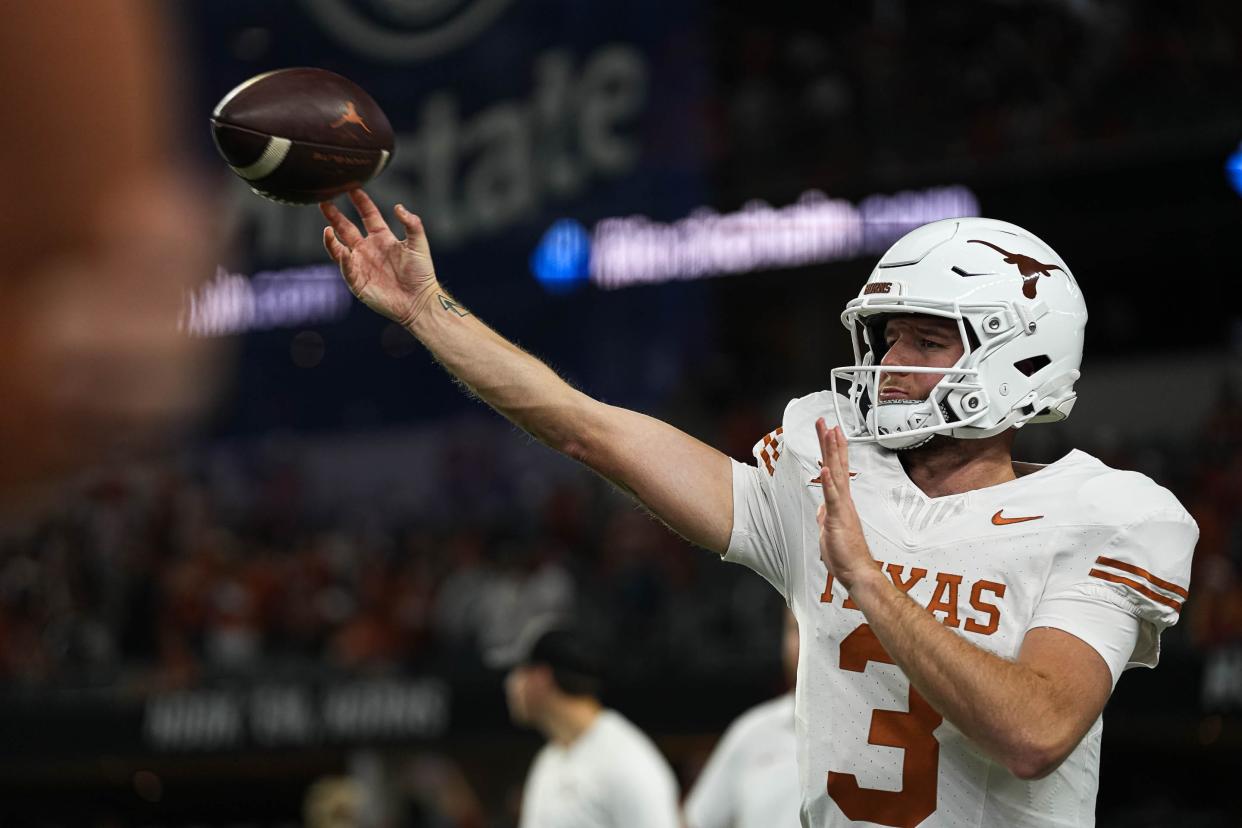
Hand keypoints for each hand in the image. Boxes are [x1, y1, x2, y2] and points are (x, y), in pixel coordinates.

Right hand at [320, 189, 438, 326]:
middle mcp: (368, 248)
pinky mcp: (357, 281)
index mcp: (383, 237)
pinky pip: (345, 267)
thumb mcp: (419, 244)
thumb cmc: (421, 273)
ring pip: (339, 247)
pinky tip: (341, 250)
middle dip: (335, 215)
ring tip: (327, 227)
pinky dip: (342, 258)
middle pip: (346, 228)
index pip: (368, 214)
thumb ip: (412, 224)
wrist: (418, 301)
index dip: (360, 201)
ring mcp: (361, 264)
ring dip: (331, 238)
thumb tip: (398, 206)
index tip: (352, 187)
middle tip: (324, 201)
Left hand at [815, 418, 876, 589]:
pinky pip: (833, 497)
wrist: (857, 571)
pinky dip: (828, 482)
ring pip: (837, 474)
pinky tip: (825, 468)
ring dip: (832, 453)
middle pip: (837, 465)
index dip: (832, 451)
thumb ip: (826, 515)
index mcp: (841, 502)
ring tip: (830, 433)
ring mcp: (842, 507)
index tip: (830, 433)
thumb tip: (823, 508)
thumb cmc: (846, 554)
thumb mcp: (829, 530)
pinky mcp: (839, 518)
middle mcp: (844, 500)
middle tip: (827, 423)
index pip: (836, 470)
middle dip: (831, 443)